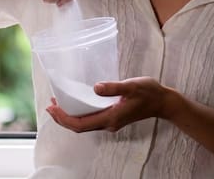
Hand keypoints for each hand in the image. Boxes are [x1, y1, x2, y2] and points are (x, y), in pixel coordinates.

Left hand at [45, 77, 174, 132]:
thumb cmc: (149, 93)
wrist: (163, 102)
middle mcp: (108, 124)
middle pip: (79, 127)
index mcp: (110, 118)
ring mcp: (111, 122)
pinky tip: (77, 103)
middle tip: (50, 106)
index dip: (64, 118)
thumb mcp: (132, 86)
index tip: (52, 108)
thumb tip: (95, 88)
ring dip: (70, 116)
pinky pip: (91, 120)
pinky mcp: (113, 118)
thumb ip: (113, 87)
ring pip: (85, 124)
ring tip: (58, 104)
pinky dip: (80, 114)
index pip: (80, 125)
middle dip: (62, 118)